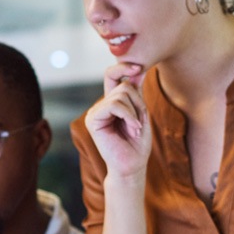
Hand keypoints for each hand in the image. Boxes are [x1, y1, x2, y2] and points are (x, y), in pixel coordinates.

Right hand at [85, 64, 151, 178]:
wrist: (132, 166)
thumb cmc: (137, 144)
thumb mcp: (141, 113)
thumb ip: (137, 93)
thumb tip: (138, 69)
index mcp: (111, 103)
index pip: (113, 75)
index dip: (124, 67)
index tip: (140, 68)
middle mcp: (101, 105)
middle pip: (123, 85)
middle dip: (138, 102)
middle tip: (140, 123)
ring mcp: (95, 112)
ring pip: (120, 94)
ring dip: (135, 112)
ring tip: (135, 129)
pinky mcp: (92, 119)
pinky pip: (114, 105)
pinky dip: (129, 116)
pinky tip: (133, 129)